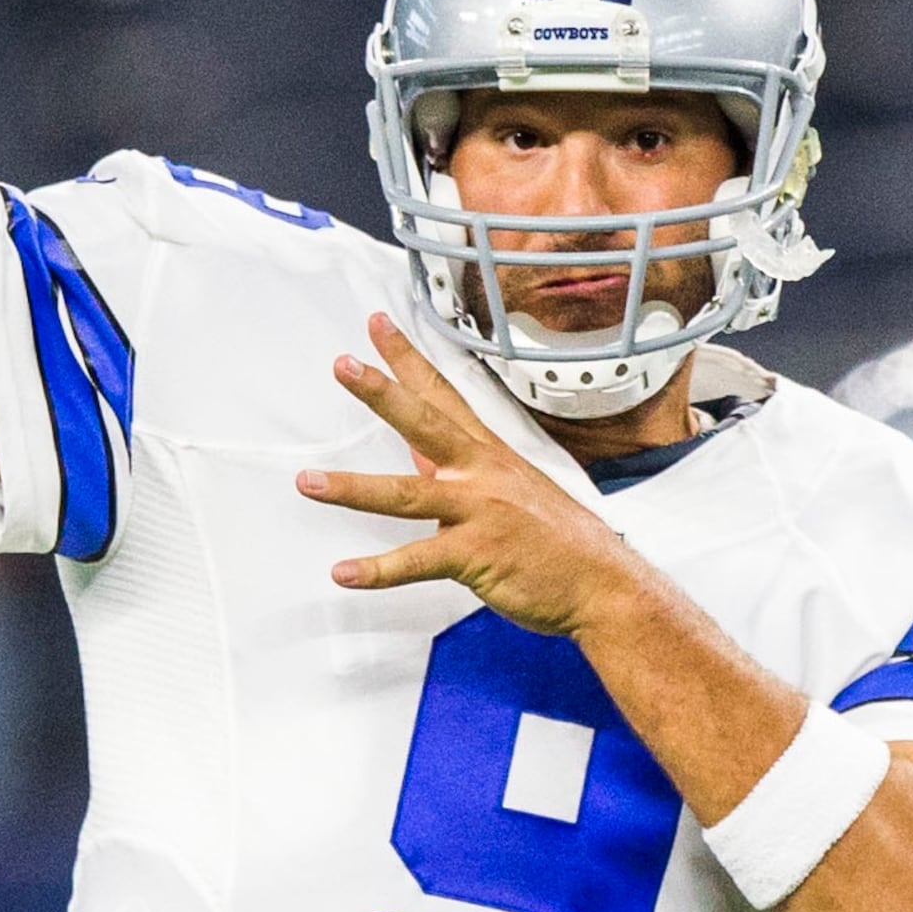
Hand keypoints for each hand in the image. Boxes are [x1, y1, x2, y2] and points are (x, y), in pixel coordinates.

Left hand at [297, 313, 643, 634]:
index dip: (409, 360)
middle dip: (382, 392)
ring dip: (353, 487)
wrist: (604, 585)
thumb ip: (462, 475)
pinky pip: (418, 560)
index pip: (444, 396)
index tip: (378, 326)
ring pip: (406, 494)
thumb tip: (420, 459)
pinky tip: (344, 572)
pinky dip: (379, 570)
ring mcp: (479, 513)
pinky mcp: (476, 556)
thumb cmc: (563, 545)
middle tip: (344, 365)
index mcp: (490, 457)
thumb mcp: (516, 495)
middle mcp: (482, 476)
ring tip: (308, 482)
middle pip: (425, 423)